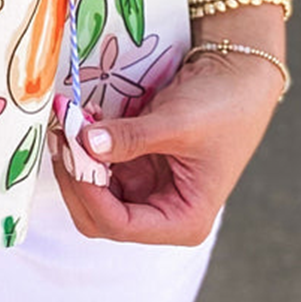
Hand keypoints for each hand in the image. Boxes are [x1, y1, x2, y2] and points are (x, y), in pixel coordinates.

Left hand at [50, 46, 284, 244]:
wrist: (237, 76)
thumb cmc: (223, 107)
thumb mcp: (177, 123)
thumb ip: (131, 138)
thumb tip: (85, 144)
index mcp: (183, 221)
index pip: (120, 225)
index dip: (89, 192)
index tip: (74, 150)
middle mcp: (161, 213)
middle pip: (99, 216)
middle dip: (76, 178)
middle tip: (63, 133)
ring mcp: (146, 188)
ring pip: (93, 191)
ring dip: (76, 159)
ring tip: (68, 119)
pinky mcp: (136, 164)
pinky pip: (99, 164)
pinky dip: (85, 145)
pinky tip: (79, 118)